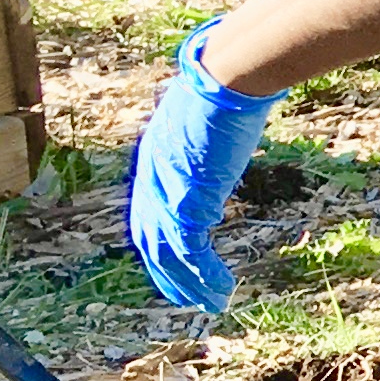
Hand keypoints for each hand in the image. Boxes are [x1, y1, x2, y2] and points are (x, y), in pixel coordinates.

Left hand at [127, 21, 286, 313]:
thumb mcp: (209, 106)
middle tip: (184, 295)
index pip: (147, 208)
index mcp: (154, 156)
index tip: (174, 258)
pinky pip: (189, 252)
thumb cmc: (226, 80)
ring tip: (210, 303)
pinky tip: (221, 289)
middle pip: (149, 237)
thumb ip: (211, 121)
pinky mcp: (187, 201)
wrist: (226, 78)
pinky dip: (203, 275)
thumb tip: (232, 109)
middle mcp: (152, 178)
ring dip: (187, 283)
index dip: (159, 238)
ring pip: (167, 252)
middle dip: (165, 272)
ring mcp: (167, 191)